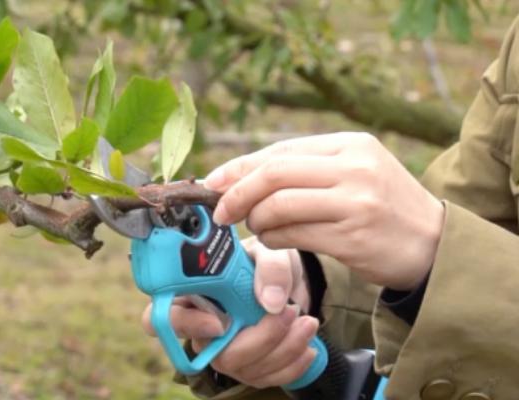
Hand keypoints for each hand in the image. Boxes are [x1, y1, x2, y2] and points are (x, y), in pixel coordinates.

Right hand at [141, 237, 320, 387]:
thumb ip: (271, 267)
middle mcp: (202, 327)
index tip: (221, 322)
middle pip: (215, 353)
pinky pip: (265, 378)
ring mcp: (224, 350)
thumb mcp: (270, 252)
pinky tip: (308, 346)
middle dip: (257, 339)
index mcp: (191, 295)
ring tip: (308, 322)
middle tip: (288, 313)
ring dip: (283, 349)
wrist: (289, 281)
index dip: (186, 326)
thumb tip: (270, 301)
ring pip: (244, 369)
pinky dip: (292, 366)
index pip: (161, 319)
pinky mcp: (248, 367)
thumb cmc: (265, 262)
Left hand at [204, 132, 443, 290]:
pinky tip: (273, 240)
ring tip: (255, 227)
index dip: (239, 167)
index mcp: (350, 144)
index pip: (280, 150)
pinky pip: (293, 235)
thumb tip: (242, 175)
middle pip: (274, 173)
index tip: (212, 183)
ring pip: (279, 206)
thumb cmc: (382, 206)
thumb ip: (306, 168)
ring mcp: (355, 202)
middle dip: (236, 193)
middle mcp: (353, 167)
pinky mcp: (352, 237)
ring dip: (255, 220)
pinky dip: (272, 239)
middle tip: (219, 213)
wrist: (433, 242)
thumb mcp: (353, 171)